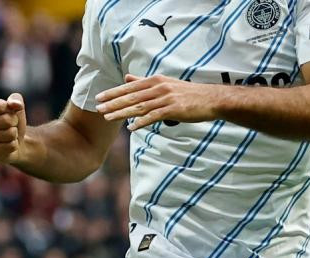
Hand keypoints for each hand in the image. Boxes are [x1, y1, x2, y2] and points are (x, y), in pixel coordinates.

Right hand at [0, 93, 29, 164]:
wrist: (19, 142)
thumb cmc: (14, 121)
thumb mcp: (17, 107)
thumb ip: (16, 99)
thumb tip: (15, 104)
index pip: (1, 106)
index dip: (11, 110)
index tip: (8, 113)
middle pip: (6, 120)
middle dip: (14, 122)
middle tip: (11, 126)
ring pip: (10, 134)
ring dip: (15, 134)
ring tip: (10, 135)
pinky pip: (11, 146)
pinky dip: (14, 145)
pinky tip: (9, 145)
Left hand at [96, 74, 224, 131]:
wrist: (211, 99)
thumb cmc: (188, 94)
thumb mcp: (166, 84)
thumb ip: (145, 82)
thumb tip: (127, 77)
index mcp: (155, 81)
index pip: (130, 87)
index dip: (113, 92)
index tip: (99, 97)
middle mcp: (159, 87)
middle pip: (131, 96)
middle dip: (113, 102)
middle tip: (98, 107)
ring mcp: (166, 98)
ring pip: (139, 106)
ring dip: (122, 112)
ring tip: (108, 117)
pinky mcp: (173, 109)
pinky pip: (154, 116)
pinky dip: (141, 122)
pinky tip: (131, 127)